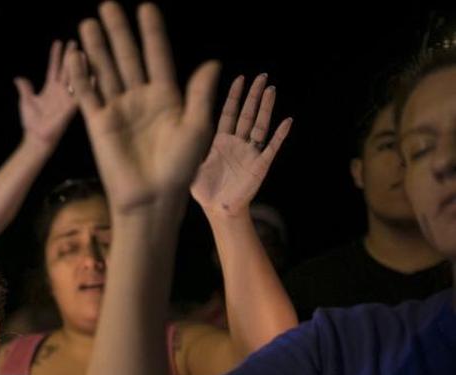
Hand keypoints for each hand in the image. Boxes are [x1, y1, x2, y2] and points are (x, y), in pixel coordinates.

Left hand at [16, 40, 82, 149]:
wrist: (36, 138)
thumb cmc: (32, 122)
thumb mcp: (26, 101)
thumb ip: (25, 89)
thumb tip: (18, 78)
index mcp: (50, 88)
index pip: (54, 68)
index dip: (55, 56)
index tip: (58, 42)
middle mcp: (60, 91)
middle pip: (66, 69)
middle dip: (70, 56)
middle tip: (75, 41)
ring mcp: (67, 98)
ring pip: (74, 78)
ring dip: (78, 66)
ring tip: (82, 52)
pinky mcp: (72, 107)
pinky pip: (81, 94)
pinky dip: (87, 84)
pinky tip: (93, 73)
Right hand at [71, 2, 219, 218]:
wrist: (152, 199)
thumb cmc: (180, 168)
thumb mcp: (197, 128)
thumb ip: (200, 94)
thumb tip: (212, 62)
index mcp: (167, 97)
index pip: (157, 56)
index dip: (152, 33)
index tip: (146, 8)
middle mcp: (140, 99)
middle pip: (128, 57)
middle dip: (118, 32)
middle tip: (108, 5)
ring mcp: (118, 110)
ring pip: (105, 71)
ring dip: (97, 48)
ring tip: (88, 22)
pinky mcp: (98, 124)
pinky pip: (88, 95)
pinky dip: (80, 76)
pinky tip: (76, 56)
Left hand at [190, 73, 291, 218]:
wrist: (217, 210)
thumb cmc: (204, 190)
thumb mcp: (192, 164)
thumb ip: (190, 145)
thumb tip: (175, 129)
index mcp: (220, 141)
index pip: (229, 112)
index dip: (234, 96)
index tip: (240, 78)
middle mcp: (237, 143)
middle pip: (247, 114)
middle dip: (254, 95)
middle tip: (262, 76)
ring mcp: (250, 153)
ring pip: (260, 125)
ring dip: (266, 108)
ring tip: (272, 89)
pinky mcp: (259, 165)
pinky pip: (271, 147)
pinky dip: (279, 134)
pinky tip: (287, 120)